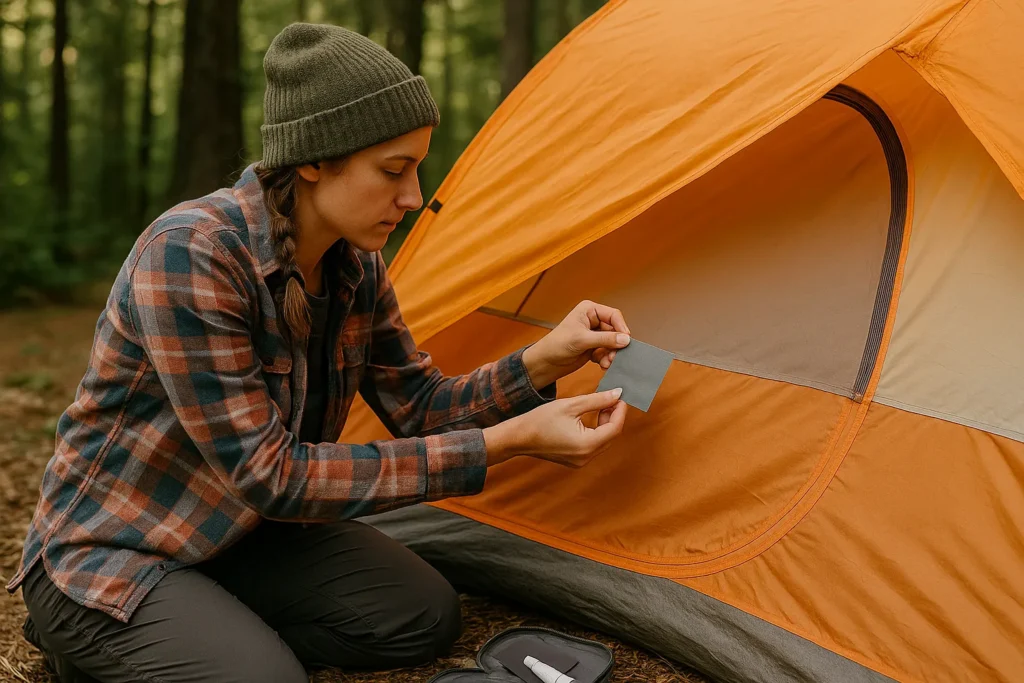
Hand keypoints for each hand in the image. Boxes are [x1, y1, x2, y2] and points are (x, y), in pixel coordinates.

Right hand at [483, 388, 627, 467]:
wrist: (519, 437)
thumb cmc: (541, 419)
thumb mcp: (571, 405)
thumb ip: (598, 400)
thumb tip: (617, 394)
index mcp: (587, 444)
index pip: (615, 428)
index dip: (620, 411)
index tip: (620, 396)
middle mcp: (586, 457)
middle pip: (611, 436)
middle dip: (614, 417)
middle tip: (612, 398)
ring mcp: (580, 461)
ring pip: (603, 441)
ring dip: (606, 424)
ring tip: (602, 405)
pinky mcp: (575, 460)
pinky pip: (593, 445)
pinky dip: (596, 431)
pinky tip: (592, 417)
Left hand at [522, 300, 630, 388]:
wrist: (546, 362)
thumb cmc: (557, 344)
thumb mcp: (582, 339)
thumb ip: (605, 339)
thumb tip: (625, 339)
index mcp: (589, 310)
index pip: (613, 315)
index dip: (621, 328)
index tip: (626, 340)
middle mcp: (593, 320)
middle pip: (615, 331)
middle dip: (616, 345)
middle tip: (615, 356)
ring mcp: (594, 334)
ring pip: (613, 343)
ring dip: (612, 354)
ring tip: (607, 362)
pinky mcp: (594, 347)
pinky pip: (607, 351)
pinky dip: (607, 358)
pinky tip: (602, 364)